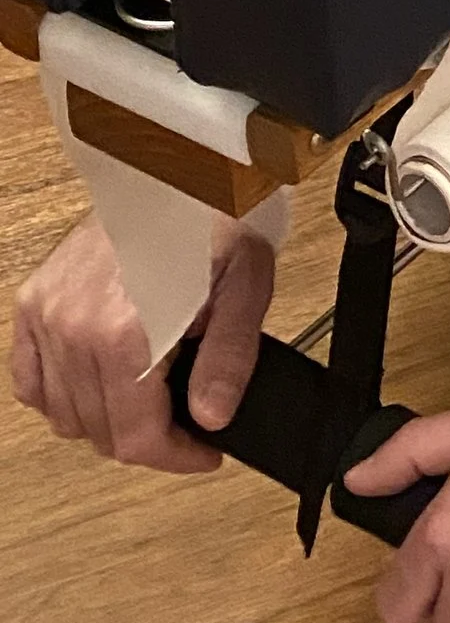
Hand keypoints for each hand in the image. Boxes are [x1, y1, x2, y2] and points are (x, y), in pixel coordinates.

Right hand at [10, 210, 273, 473]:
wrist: (177, 165)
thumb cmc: (214, 216)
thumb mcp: (246, 285)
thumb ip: (230, 359)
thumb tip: (211, 419)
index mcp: (125, 332)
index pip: (136, 438)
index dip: (175, 458)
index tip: (204, 453)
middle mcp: (74, 328)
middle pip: (101, 434)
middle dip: (149, 439)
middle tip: (186, 425)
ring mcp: (47, 316)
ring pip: (65, 416)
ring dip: (107, 421)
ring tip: (150, 399)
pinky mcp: (32, 303)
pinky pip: (31, 382)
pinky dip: (61, 395)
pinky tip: (98, 384)